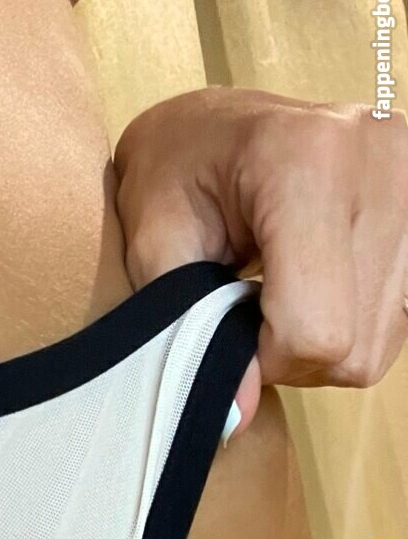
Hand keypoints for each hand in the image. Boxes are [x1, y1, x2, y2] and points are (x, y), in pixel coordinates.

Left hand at [113, 88, 407, 435]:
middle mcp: (382, 165)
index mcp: (308, 163)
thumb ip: (189, 328)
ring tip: (278, 293)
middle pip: (355, 344)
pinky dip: (350, 321)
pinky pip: (399, 316)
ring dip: (321, 342)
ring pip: (381, 342)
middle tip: (246, 314)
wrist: (214, 123)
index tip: (226, 332)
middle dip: (291, 355)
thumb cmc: (174, 172)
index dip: (265, 359)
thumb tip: (237, 415)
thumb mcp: (155, 242)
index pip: (317, 328)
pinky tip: (314, 285)